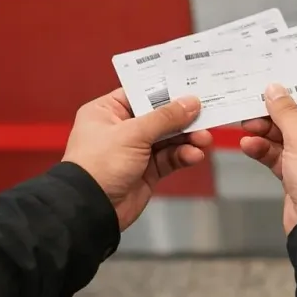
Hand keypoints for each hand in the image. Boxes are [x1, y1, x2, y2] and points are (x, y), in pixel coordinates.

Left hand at [62, 90, 212, 230]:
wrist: (90, 211)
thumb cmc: (99, 165)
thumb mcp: (133, 134)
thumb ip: (165, 117)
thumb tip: (191, 102)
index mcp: (107, 111)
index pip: (142, 93)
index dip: (167, 89)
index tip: (191, 85)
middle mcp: (121, 128)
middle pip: (160, 116)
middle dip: (184, 118)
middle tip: (206, 115)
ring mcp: (135, 150)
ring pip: (169, 137)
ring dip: (188, 138)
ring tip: (203, 139)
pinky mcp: (146, 170)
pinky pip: (170, 158)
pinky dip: (183, 155)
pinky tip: (194, 155)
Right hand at [239, 84, 296, 233]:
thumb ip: (285, 112)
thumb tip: (276, 90)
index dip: (290, 93)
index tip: (269, 86)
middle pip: (295, 117)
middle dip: (272, 114)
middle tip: (250, 108)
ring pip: (283, 136)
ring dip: (264, 132)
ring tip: (246, 126)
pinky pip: (278, 154)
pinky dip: (263, 150)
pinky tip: (248, 145)